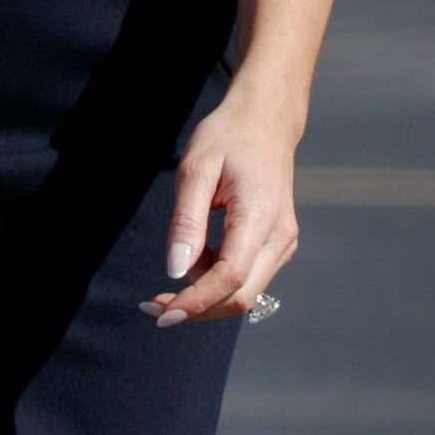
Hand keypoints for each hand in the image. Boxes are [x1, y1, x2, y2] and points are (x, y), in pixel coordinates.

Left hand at [148, 101, 299, 327]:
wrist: (265, 122)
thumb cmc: (227, 138)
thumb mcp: (195, 170)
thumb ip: (186, 222)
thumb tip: (175, 271)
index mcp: (262, 217)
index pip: (231, 278)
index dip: (195, 301)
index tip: (160, 312)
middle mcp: (281, 237)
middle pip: (240, 296)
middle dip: (196, 308)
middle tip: (150, 307)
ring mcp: (283, 243)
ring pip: (245, 292)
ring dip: (204, 298)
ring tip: (163, 286)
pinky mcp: (276, 245)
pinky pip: (247, 277)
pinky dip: (215, 282)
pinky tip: (191, 263)